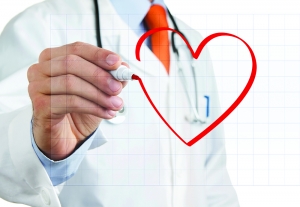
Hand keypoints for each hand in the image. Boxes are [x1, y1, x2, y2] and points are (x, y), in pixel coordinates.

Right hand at [27, 42, 126, 159]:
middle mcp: (41, 68)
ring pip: (71, 83)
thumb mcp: (99, 89)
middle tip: (118, 88)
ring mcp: (37, 86)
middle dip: (99, 76)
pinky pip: (70, 102)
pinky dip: (93, 107)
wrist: (65, 135)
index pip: (77, 49)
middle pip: (71, 63)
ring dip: (99, 95)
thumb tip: (123, 68)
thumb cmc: (78, 109)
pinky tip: (106, 113)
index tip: (117, 63)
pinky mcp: (40, 105)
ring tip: (116, 104)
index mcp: (54, 57)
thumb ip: (110, 76)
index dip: (98, 55)